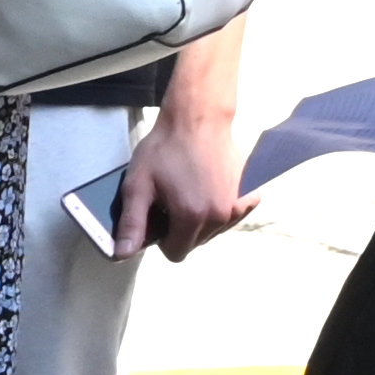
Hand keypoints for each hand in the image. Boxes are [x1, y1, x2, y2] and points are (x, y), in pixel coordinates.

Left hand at [128, 113, 250, 259]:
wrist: (197, 120)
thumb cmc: (164, 149)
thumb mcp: (137, 184)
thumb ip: (132, 222)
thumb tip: (122, 255)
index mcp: (192, 217)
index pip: (176, 253)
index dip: (162, 239)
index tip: (158, 217)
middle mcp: (220, 216)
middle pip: (195, 242)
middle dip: (181, 229)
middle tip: (172, 199)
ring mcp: (240, 206)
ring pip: (214, 231)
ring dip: (202, 220)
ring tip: (190, 190)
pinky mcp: (252, 195)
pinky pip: (232, 216)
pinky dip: (221, 209)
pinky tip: (210, 188)